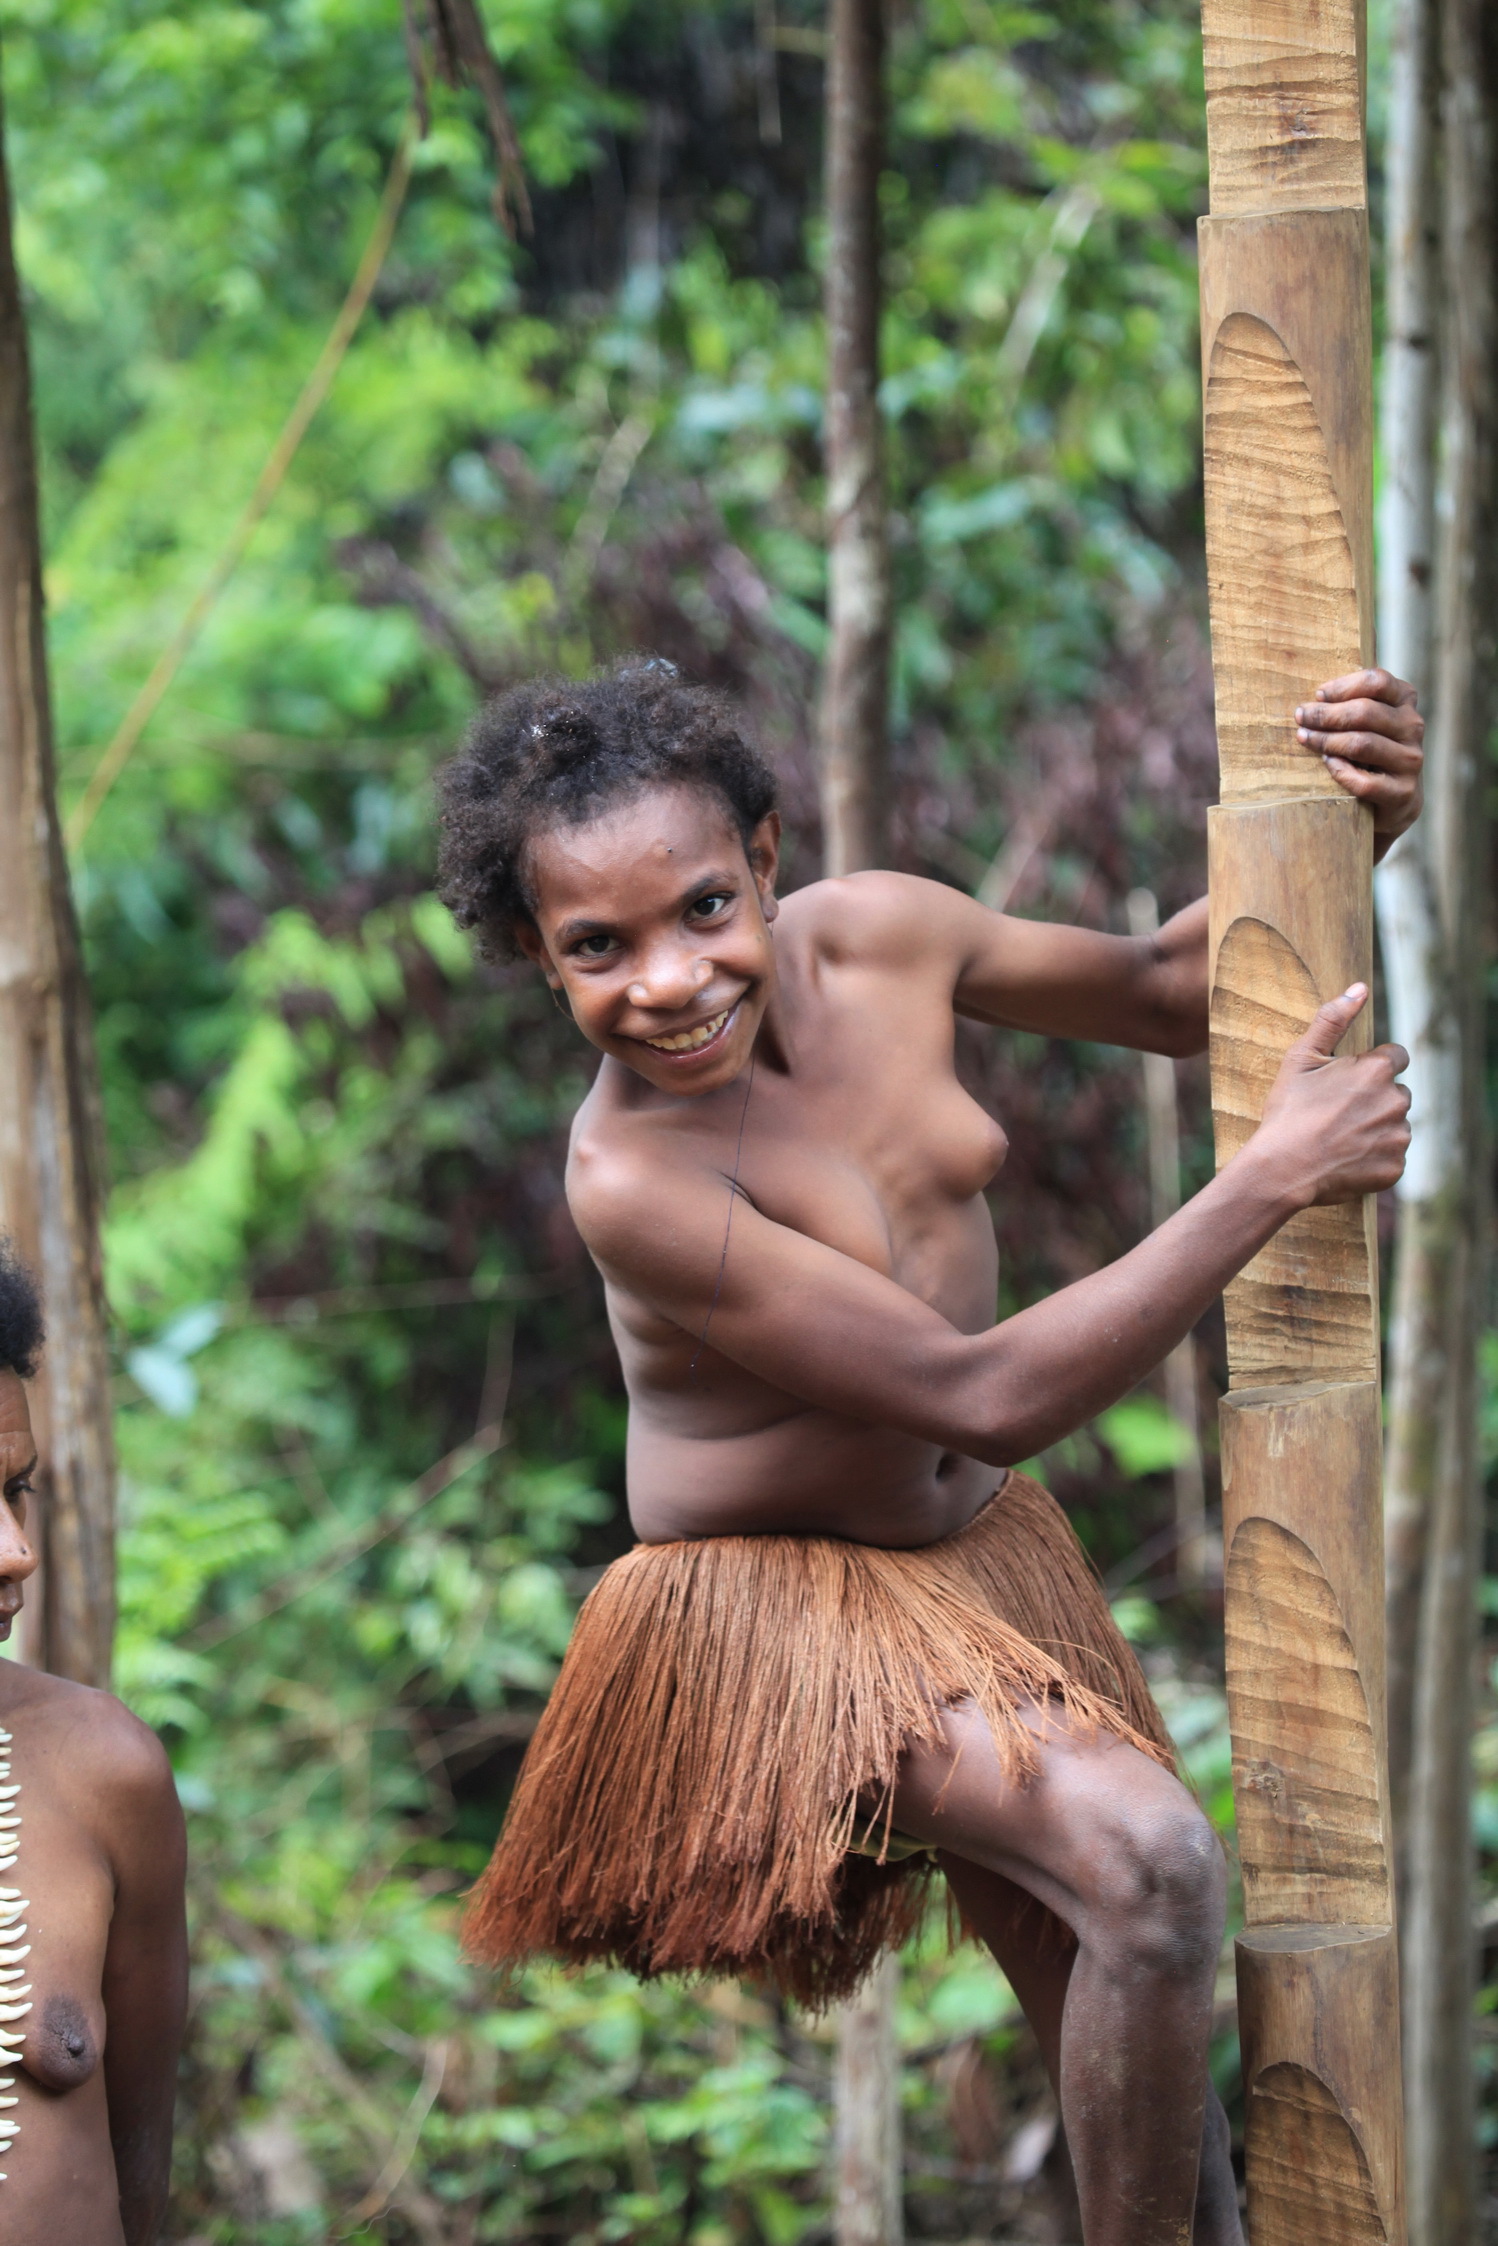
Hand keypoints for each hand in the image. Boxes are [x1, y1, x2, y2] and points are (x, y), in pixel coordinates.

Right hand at [1252, 985, 1410, 1207]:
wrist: (1282, 1169)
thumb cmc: (1288, 1111)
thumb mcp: (1301, 1058)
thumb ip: (1333, 1019)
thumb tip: (1360, 988)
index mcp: (1377, 1070)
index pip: (1397, 1057)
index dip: (1373, 1067)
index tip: (1349, 1082)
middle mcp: (1396, 1101)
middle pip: (1396, 1093)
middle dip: (1375, 1099)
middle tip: (1337, 1113)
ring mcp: (1398, 1137)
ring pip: (1395, 1125)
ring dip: (1376, 1128)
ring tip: (1339, 1138)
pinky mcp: (1395, 1167)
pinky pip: (1391, 1156)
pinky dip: (1374, 1157)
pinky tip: (1346, 1158)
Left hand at [1294, 669, 1423, 856]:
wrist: (1394, 803)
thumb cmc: (1369, 753)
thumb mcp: (1367, 722)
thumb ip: (1350, 704)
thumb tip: (1312, 698)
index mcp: (1404, 701)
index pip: (1378, 682)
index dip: (1344, 686)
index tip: (1318, 695)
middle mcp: (1412, 727)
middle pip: (1365, 712)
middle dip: (1327, 714)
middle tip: (1300, 717)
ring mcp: (1410, 760)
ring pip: (1363, 744)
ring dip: (1327, 741)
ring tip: (1305, 738)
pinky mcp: (1404, 792)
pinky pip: (1365, 781)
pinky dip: (1340, 771)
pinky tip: (1327, 764)